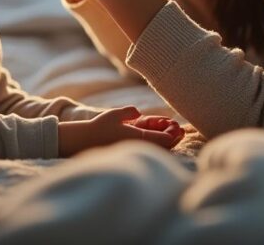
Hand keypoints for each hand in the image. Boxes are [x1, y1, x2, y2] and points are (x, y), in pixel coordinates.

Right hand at [58, 106, 181, 156]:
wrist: (84, 141)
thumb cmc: (99, 127)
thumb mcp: (115, 114)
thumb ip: (129, 112)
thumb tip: (138, 113)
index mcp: (138, 139)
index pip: (166, 140)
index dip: (174, 132)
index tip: (176, 124)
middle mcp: (139, 147)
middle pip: (165, 146)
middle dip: (173, 137)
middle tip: (179, 129)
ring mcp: (135, 151)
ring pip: (158, 148)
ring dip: (166, 139)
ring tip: (170, 130)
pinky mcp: (131, 151)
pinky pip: (149, 148)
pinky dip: (156, 141)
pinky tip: (156, 133)